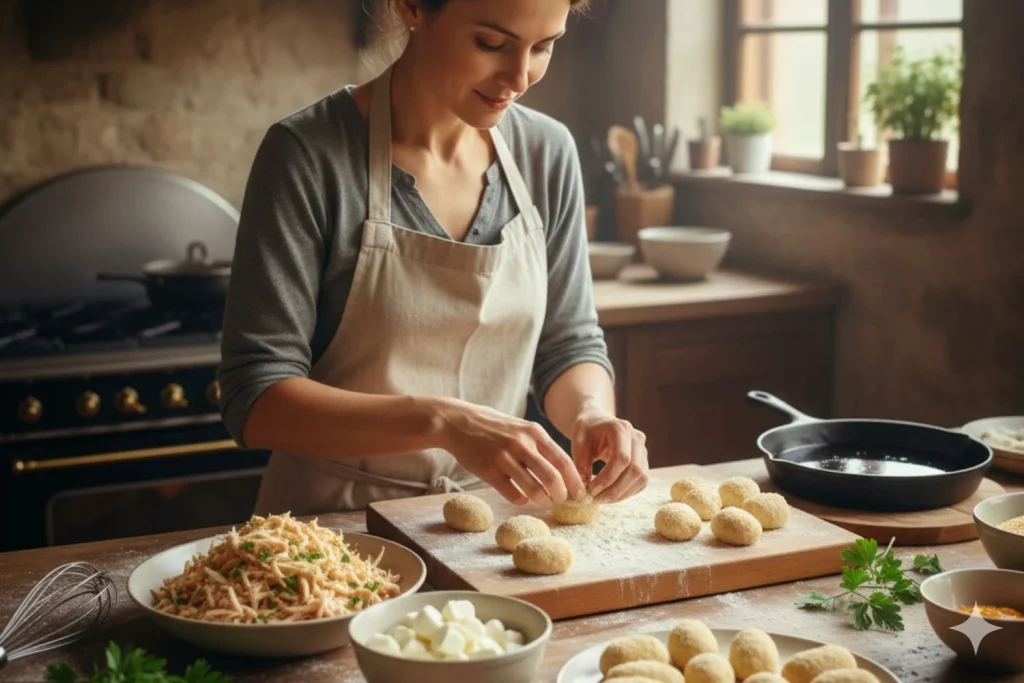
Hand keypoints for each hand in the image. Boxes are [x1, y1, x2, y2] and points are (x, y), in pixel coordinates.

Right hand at [433, 398, 586, 505]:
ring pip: (535, 490)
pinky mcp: (489, 472)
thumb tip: (565, 472)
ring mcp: (504, 459)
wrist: (458, 422)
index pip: (564, 461)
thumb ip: (541, 446)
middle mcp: (522, 444)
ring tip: (542, 501)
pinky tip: (521, 497)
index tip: (580, 494)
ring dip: (542, 501)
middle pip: (553, 478)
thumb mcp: (521, 428)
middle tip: (561, 501)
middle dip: (562, 495)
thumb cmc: (494, 427)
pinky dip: (522, 501)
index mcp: (534, 432)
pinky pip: (514, 495)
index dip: (575, 482)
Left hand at [571, 407, 648, 502]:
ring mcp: (643, 450)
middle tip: (596, 499)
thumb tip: (584, 490)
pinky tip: (610, 496)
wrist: (595, 422)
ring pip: (641, 478)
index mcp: (621, 428)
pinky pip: (641, 482)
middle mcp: (637, 438)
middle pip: (635, 470)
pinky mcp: (643, 462)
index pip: (622, 458)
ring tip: (602, 499)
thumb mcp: (578, 442)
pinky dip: (627, 492)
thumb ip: (581, 464)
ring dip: (622, 493)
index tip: (591, 490)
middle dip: (615, 489)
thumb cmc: (586, 430)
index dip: (608, 477)